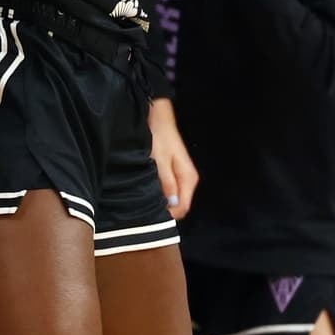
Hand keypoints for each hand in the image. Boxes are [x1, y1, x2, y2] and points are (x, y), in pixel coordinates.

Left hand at [148, 99, 198, 219]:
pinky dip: (161, 191)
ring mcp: (182, 175)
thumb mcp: (159, 161)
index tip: (151, 215)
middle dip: (165, 208)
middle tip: (145, 208)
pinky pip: (170, 188)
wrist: (158, 118)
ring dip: (162, 200)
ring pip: (174, 197)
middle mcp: (188, 179)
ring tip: (145, 199)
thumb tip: (172, 204)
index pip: (183, 207)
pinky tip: (148, 189)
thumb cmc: (158, 138)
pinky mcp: (174, 171)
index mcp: (188, 178)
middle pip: (179, 204)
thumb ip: (166, 183)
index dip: (169, 214)